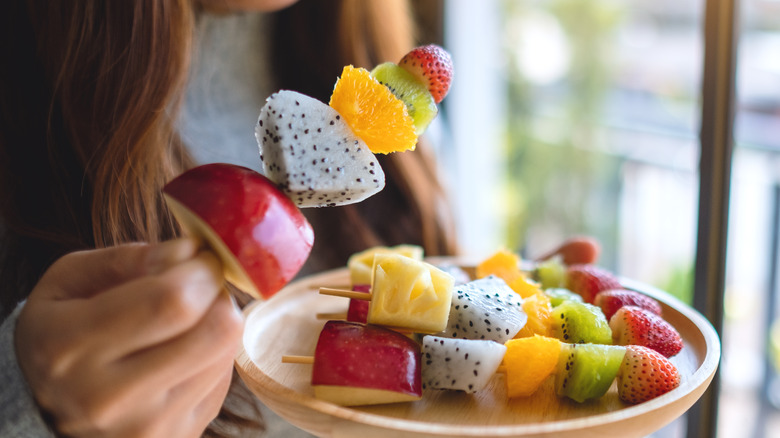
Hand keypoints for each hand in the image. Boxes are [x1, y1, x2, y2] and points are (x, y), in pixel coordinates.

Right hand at [14, 239, 243, 437]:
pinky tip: (185, 351)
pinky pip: (225, 380)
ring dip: (219, 322)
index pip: (171, 301)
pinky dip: (214, 355)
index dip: (202, 270)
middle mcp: (108, 398)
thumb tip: (189, 251)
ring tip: (187, 318)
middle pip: (214, 331)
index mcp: (70, 347)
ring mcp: (147, 427)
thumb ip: (127, 259)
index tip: (201, 257)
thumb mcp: (70, 281)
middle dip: (218, 293)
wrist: (48, 407)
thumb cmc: (62, 330)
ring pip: (226, 352)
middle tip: (201, 283)